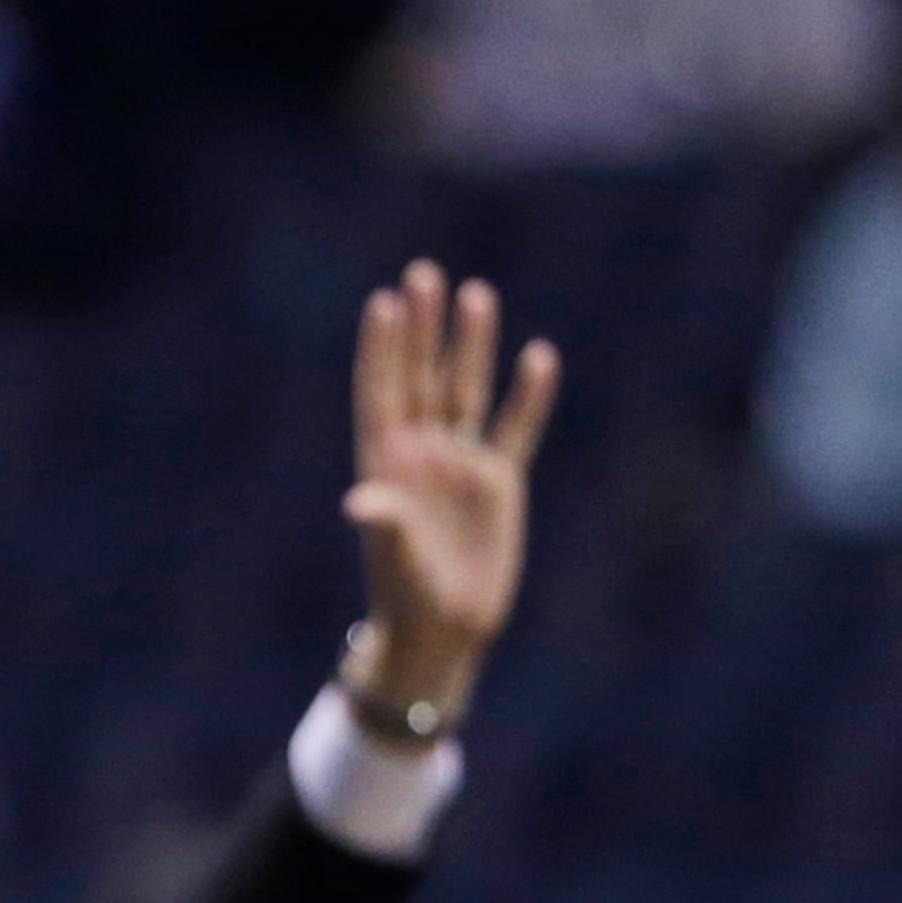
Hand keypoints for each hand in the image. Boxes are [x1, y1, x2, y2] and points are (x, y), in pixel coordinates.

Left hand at [339, 259, 557, 730]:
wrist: (445, 629)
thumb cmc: (406, 595)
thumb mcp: (395, 558)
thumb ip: (384, 524)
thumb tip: (363, 502)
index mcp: (384, 460)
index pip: (381, 389)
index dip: (383, 348)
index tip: (385, 301)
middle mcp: (420, 451)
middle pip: (422, 374)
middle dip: (425, 327)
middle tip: (425, 273)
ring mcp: (459, 462)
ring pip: (465, 390)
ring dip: (471, 344)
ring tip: (477, 292)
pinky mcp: (498, 482)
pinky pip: (513, 429)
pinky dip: (527, 396)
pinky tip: (538, 356)